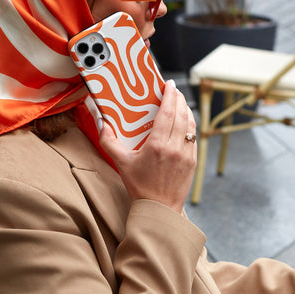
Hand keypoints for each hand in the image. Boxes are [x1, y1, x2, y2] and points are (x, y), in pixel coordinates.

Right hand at [99, 80, 197, 212]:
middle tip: (173, 90)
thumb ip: (109, 140)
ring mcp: (187, 155)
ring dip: (187, 110)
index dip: (170, 95)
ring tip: (180, 103)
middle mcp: (175, 148)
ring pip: (191, 125)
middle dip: (179, 98)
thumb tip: (101, 121)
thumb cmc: (139, 187)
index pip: (168, 112)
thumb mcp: (121, 163)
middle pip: (182, 114)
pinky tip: (185, 122)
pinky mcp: (193, 162)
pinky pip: (193, 138)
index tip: (169, 84)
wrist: (159, 209)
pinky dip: (190, 126)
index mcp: (157, 145)